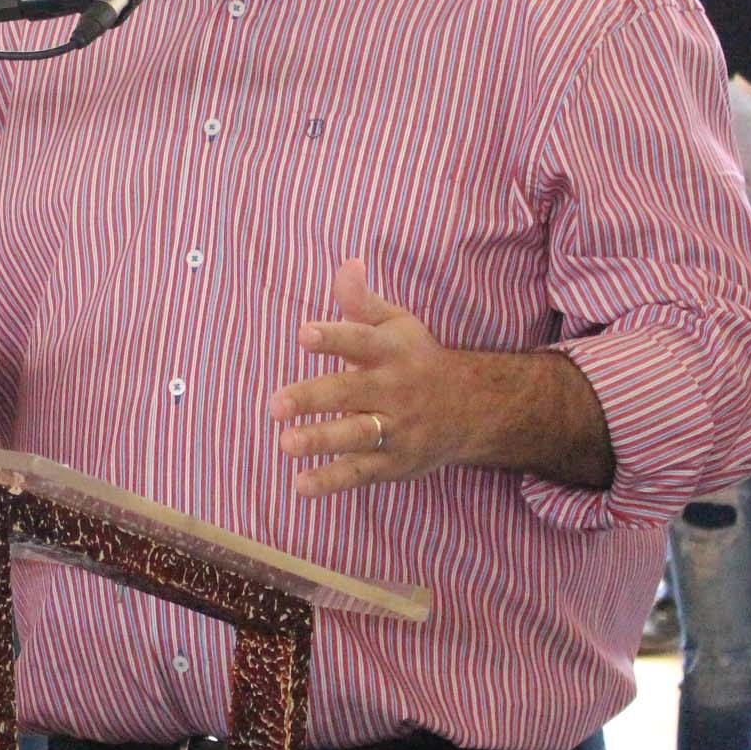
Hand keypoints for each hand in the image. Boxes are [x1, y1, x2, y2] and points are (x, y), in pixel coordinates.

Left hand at [270, 259, 479, 498]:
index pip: (359, 341)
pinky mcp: (393, 462)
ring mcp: (395, 429)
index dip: (332, 338)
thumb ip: (363, 301)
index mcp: (390, 353)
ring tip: (285, 444)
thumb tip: (345, 264)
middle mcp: (393, 390)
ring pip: (356, 435)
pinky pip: (360, 472)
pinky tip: (300, 485)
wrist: (475, 408)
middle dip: (313, 398)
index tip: (303, 334)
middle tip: (275, 404)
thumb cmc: (418, 359)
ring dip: (321, 441)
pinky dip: (331, 482)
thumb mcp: (398, 324)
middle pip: (350, 393)